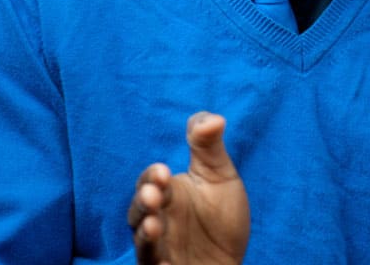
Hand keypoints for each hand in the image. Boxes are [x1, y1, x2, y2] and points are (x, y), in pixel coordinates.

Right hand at [128, 112, 248, 264]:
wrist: (230, 259)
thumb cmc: (221, 215)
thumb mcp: (219, 176)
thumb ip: (209, 146)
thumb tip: (214, 118)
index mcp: (168, 194)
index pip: (150, 182)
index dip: (152, 177)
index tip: (163, 172)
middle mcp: (158, 222)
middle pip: (138, 212)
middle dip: (143, 203)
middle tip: (153, 195)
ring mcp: (161, 251)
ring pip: (143, 244)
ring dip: (144, 235)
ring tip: (152, 227)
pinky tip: (166, 264)